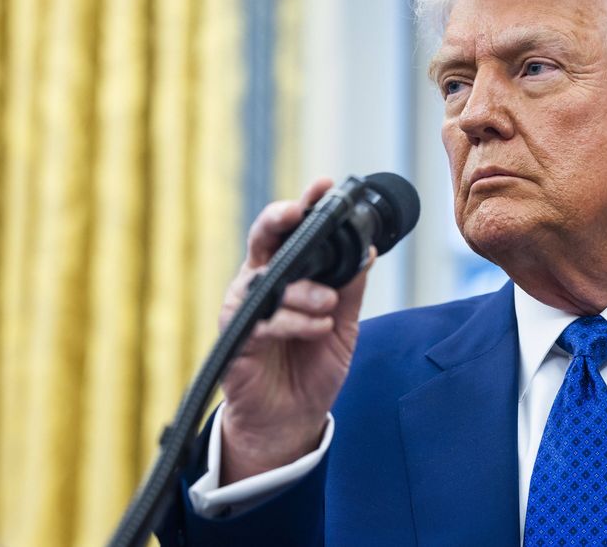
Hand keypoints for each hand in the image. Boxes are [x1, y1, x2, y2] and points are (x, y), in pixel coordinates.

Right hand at [217, 178, 372, 483]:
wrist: (290, 421)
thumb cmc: (311, 369)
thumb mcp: (344, 326)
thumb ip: (350, 288)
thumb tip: (368, 250)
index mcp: (286, 275)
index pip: (292, 232)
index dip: (304, 206)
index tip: (324, 185)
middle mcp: (262, 285)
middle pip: (262, 239)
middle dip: (279, 220)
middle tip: (299, 213)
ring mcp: (246, 311)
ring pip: (268, 281)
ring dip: (303, 290)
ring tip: (328, 305)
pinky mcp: (238, 340)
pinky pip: (265, 321)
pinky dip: (295, 322)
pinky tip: (319, 327)